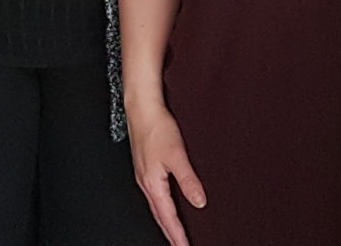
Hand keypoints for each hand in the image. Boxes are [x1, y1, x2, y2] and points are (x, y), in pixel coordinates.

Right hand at [127, 101, 205, 245]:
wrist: (142, 108)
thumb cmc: (156, 128)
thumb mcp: (177, 155)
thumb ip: (188, 181)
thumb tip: (199, 202)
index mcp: (153, 184)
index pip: (168, 218)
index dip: (178, 235)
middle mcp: (146, 183)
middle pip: (159, 216)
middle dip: (170, 234)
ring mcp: (144, 175)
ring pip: (156, 207)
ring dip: (166, 222)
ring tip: (175, 233)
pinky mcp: (145, 168)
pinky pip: (154, 196)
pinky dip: (162, 208)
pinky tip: (167, 205)